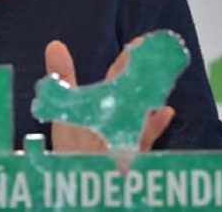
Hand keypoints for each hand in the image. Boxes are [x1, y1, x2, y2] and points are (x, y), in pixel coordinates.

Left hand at [43, 39, 175, 151]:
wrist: (74, 180)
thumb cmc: (71, 145)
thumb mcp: (64, 109)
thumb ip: (62, 77)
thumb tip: (54, 44)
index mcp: (105, 104)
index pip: (118, 77)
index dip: (128, 60)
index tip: (140, 42)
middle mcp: (119, 118)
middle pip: (134, 93)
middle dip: (144, 76)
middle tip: (156, 56)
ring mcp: (127, 136)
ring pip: (142, 114)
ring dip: (151, 98)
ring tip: (162, 81)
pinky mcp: (131, 158)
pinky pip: (144, 142)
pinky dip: (154, 127)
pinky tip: (166, 111)